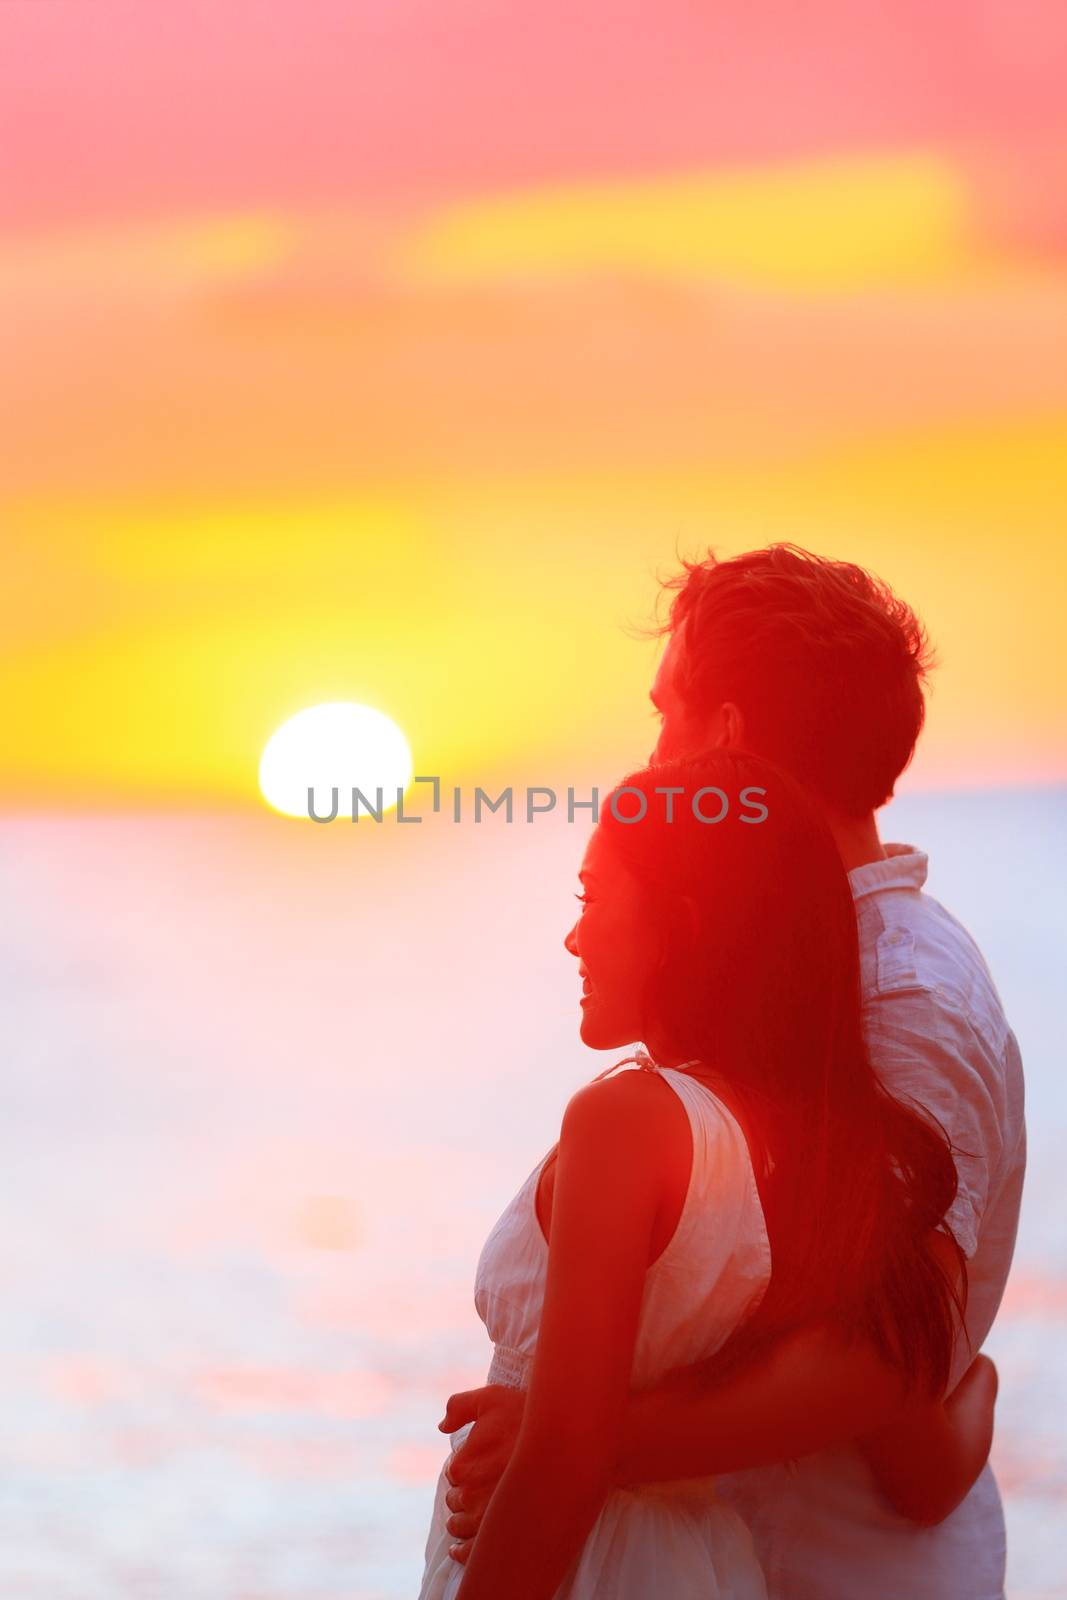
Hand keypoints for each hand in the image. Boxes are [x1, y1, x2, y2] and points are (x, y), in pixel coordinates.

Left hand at [438, 1383, 524, 1563]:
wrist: (567, 1441)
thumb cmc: (528, 1418)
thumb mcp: (491, 1398)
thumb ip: (459, 1407)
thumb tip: (442, 1426)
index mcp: (463, 1466)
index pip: (453, 1474)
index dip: (465, 1468)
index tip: (480, 1464)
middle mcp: (471, 1496)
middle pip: (455, 1501)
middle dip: (464, 1494)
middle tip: (481, 1487)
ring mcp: (486, 1520)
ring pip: (459, 1528)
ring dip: (461, 1521)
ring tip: (474, 1514)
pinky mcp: (500, 1537)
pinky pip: (470, 1553)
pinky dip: (463, 1552)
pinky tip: (463, 1548)